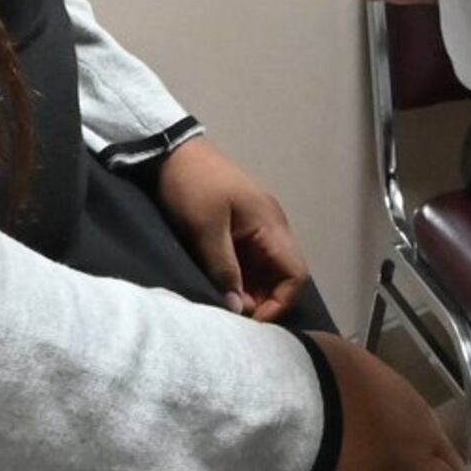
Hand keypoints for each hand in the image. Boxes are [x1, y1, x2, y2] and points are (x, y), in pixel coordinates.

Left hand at [153, 139, 310, 320]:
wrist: (174, 151)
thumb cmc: (194, 185)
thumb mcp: (206, 229)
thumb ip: (224, 268)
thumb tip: (236, 307)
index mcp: (271, 225)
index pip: (296, 274)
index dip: (280, 302)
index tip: (251, 318)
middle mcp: (272, 228)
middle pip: (283, 275)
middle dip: (263, 299)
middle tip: (233, 310)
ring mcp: (257, 227)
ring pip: (266, 270)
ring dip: (250, 289)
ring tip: (225, 300)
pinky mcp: (241, 227)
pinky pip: (251, 260)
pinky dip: (241, 276)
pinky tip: (222, 284)